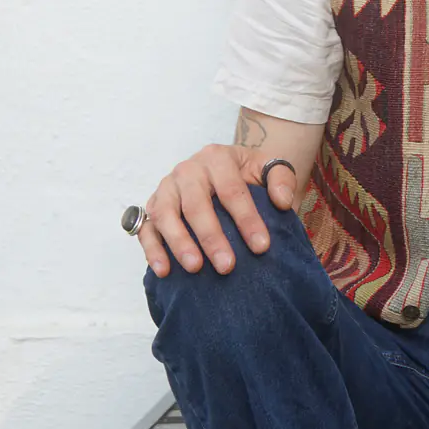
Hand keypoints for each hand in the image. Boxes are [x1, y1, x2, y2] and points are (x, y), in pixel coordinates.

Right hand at [138, 145, 298, 278]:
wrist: (225, 168)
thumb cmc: (247, 174)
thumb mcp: (268, 167)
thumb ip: (282, 179)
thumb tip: (281, 202)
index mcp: (217, 158)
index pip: (232, 190)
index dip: (247, 219)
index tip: (261, 247)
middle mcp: (187, 170)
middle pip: (196, 205)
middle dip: (212, 238)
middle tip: (227, 266)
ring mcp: (166, 188)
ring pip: (166, 215)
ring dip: (179, 243)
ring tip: (195, 268)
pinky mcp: (152, 206)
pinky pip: (146, 227)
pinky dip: (152, 249)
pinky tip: (164, 270)